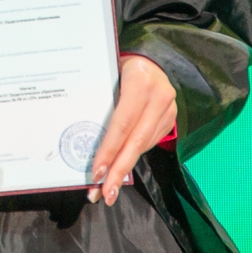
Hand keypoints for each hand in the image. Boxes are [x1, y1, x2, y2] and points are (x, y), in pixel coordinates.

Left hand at [88, 54, 178, 204]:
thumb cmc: (119, 65)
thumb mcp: (108, 74)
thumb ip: (101, 100)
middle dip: (118, 171)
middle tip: (104, 194)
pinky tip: (120, 169)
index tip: (96, 172)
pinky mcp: (171, 118)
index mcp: (140, 81)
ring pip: (143, 145)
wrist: (152, 57)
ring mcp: (169, 109)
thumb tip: (80, 137)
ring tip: (108, 189)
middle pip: (135, 141)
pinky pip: (148, 142)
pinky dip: (132, 157)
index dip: (109, 150)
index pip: (122, 123)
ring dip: (124, 169)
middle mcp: (159, 96)